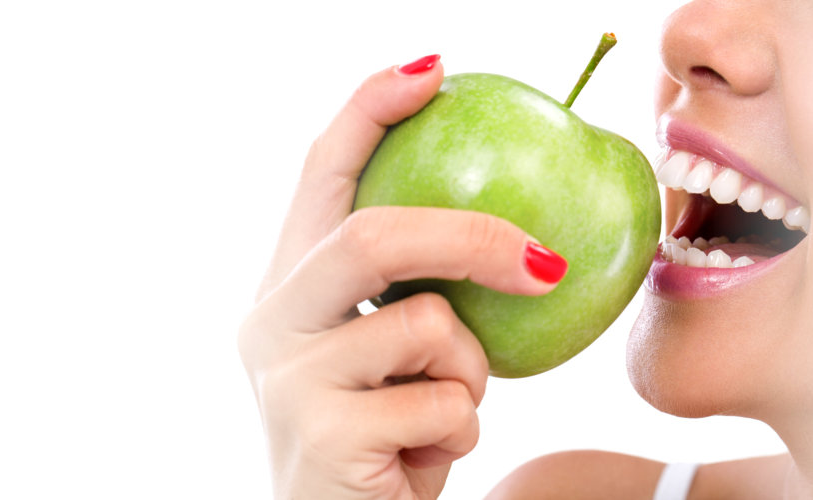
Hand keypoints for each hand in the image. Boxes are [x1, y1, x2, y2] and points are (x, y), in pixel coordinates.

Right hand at [237, 57, 564, 498]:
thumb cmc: (385, 441)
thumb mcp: (396, 357)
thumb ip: (422, 294)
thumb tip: (524, 236)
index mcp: (288, 288)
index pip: (320, 175)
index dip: (370, 110)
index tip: (434, 70)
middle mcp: (270, 321)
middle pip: (373, 235)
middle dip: (471, 237)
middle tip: (542, 263)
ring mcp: (289, 378)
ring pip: (426, 326)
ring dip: (469, 376)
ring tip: (443, 415)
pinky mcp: (324, 435)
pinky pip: (445, 404)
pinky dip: (461, 431)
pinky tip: (423, 459)